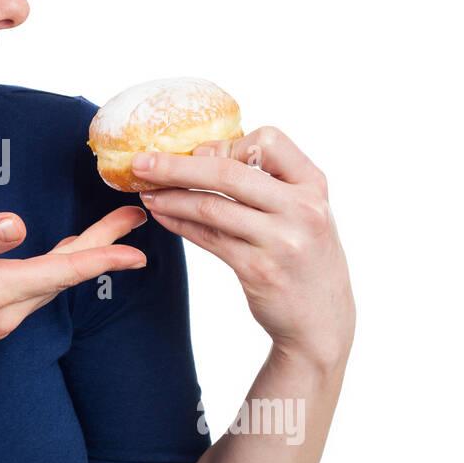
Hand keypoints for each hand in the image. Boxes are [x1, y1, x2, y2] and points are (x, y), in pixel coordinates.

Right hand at [0, 206, 148, 380]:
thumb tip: (18, 225)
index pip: (63, 271)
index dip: (104, 255)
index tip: (138, 245)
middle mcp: (6, 310)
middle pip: (67, 275)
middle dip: (105, 247)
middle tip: (135, 218)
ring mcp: (0, 319)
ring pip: (54, 284)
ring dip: (85, 258)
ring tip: (111, 232)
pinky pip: (38, 291)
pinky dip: (60, 270)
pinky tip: (66, 257)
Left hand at [133, 127, 354, 370]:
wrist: (323, 321)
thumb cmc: (306, 257)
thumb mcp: (303, 212)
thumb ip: (268, 183)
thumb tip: (201, 153)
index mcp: (314, 185)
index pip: (268, 141)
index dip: (227, 144)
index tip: (198, 152)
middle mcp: (302, 209)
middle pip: (227, 173)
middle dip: (176, 165)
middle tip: (140, 162)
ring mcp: (282, 241)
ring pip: (211, 206)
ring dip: (170, 197)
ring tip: (145, 192)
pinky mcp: (259, 270)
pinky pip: (208, 238)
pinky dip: (179, 223)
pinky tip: (161, 215)